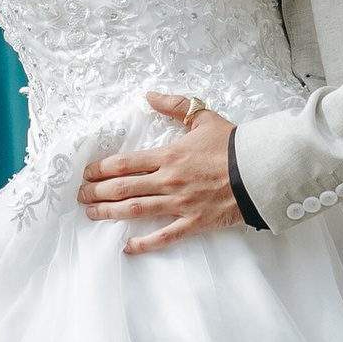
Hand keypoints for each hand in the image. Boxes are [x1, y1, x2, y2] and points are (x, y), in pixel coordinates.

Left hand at [76, 94, 241, 251]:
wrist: (261, 169)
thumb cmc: (233, 144)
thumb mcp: (203, 117)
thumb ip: (175, 105)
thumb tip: (150, 95)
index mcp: (169, 155)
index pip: (125, 162)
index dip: (101, 169)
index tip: (87, 173)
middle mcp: (169, 180)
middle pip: (123, 187)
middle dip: (98, 192)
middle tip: (81, 196)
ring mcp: (180, 203)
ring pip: (136, 210)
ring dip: (110, 213)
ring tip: (92, 214)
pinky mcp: (194, 221)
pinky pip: (165, 236)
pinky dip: (145, 243)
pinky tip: (127, 247)